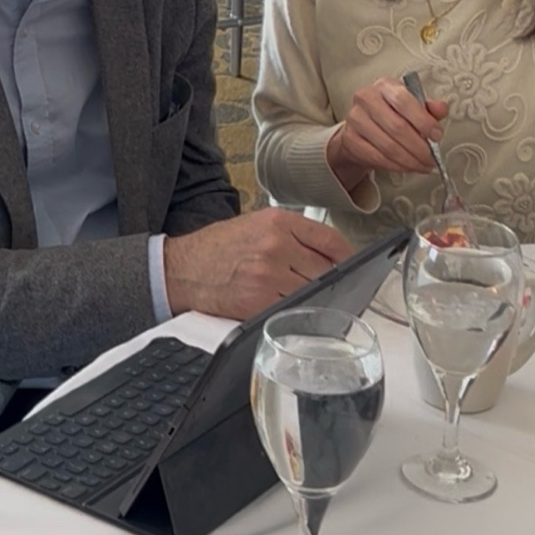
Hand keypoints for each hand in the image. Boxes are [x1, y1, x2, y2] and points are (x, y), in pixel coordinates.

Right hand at [164, 208, 351, 320]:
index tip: (351, 265)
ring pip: (311, 293)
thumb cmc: (219, 246)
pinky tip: (287, 308)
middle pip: (326, 270)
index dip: (346, 257)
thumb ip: (293, 235)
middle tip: (327, 285)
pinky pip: (291, 311)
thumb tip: (330, 255)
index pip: (330, 241)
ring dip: (313, 298)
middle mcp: (276, 246)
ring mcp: (267, 276)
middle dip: (328, 280)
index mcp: (278, 221)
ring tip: (304, 297)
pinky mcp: (257, 303)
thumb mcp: (257, 224)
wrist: (183, 268)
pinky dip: (294, 313)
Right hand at [326, 77, 448, 190]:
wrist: (362, 125)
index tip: (437, 135)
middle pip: (397, 127)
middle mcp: (367, 98)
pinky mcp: (349, 139)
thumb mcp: (412, 105)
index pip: (403, 101)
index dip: (423, 120)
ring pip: (388, 146)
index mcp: (385, 86)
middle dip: (419, 147)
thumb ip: (429, 107)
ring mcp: (355, 119)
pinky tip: (407, 167)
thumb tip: (441, 108)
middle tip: (431, 158)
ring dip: (410, 160)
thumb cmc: (391, 113)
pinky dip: (396, 166)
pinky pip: (377, 157)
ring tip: (423, 165)